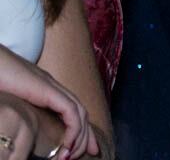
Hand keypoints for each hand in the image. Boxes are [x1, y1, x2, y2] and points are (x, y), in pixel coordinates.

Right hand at [0, 45, 97, 159]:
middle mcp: (53, 87)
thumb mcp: (11, 102)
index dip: (80, 129)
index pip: (72, 110)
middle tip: (88, 154)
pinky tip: (67, 145)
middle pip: (80, 112)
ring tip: (70, 156)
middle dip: (86, 136)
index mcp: (45, 90)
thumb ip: (21, 113)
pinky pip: (70, 111)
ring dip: (80, 136)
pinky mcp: (47, 89)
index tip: (77, 149)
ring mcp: (51, 86)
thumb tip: (20, 134)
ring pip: (79, 112)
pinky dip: (73, 129)